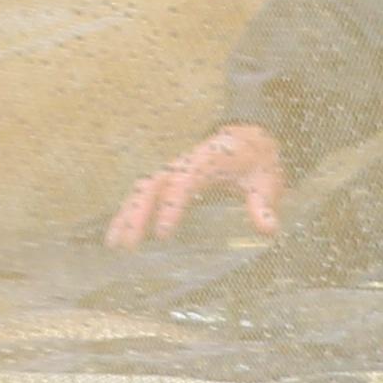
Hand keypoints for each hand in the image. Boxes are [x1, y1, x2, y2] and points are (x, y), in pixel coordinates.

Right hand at [108, 121, 286, 250]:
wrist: (249, 137)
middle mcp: (183, 163)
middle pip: (153, 185)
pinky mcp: (168, 178)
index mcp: (207, 160)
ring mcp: (173, 170)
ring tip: (114, 243)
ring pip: (142, 189)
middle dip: (138, 214)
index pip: (184, 182)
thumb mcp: (266, 180)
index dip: (171, 206)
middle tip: (129, 245)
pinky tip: (117, 234)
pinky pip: (143, 193)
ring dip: (127, 215)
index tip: (163, 233)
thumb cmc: (256, 160)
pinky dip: (128, 212)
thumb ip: (264, 204)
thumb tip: (268, 230)